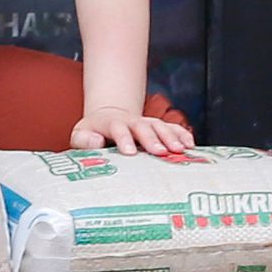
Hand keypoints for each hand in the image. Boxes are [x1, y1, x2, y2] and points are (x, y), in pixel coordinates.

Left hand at [72, 104, 196, 155]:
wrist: (107, 119)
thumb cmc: (93, 134)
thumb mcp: (80, 135)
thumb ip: (84, 140)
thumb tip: (96, 141)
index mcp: (110, 123)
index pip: (117, 128)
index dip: (124, 139)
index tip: (130, 152)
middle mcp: (131, 121)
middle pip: (142, 126)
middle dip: (152, 138)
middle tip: (160, 152)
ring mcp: (146, 123)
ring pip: (159, 126)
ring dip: (170, 137)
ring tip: (180, 150)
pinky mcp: (157, 128)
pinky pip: (172, 128)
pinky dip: (181, 134)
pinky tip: (190, 144)